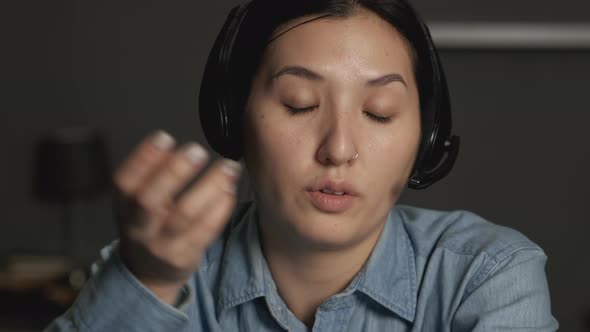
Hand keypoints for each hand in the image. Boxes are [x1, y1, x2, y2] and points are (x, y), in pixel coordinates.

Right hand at [112, 130, 240, 303]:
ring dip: (208, 187)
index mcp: (124, 207)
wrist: (148, 273)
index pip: (125, 183)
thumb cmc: (148, 226)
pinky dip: (219, 208)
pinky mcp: (185, 257)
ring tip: (227, 167)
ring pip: (183, 216)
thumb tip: (168, 141)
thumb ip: (150, 176)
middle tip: (197, 150)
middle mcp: (139, 227)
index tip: (164, 137)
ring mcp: (161, 245)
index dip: (143, 159)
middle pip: (150, 200)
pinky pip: (205, 232)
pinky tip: (229, 190)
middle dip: (174, 172)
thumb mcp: (136, 203)